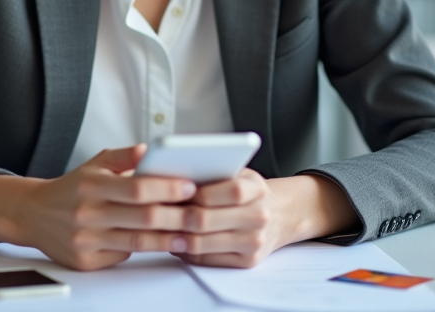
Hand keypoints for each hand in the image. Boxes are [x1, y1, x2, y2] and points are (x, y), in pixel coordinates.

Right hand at [0, 144, 197, 270]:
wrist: (33, 214)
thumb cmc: (72, 188)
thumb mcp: (94, 163)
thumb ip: (123, 156)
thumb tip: (149, 149)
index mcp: (91, 184)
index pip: (138, 188)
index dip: (168, 188)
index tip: (191, 186)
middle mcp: (87, 213)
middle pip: (143, 218)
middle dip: (177, 216)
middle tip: (201, 213)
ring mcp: (86, 240)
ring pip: (137, 242)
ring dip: (169, 238)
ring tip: (190, 233)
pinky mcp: (86, 262)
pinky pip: (123, 256)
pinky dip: (144, 249)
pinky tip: (161, 243)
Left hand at [170, 172, 358, 267]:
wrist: (281, 215)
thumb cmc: (250, 192)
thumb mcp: (239, 173)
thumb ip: (213, 172)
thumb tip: (171, 176)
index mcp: (256, 189)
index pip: (228, 190)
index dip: (196, 192)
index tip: (172, 190)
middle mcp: (259, 216)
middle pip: (207, 220)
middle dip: (175, 216)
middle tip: (153, 211)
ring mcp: (254, 241)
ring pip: (202, 243)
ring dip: (175, 236)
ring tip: (157, 227)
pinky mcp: (247, 261)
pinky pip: (207, 259)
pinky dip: (185, 251)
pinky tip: (174, 241)